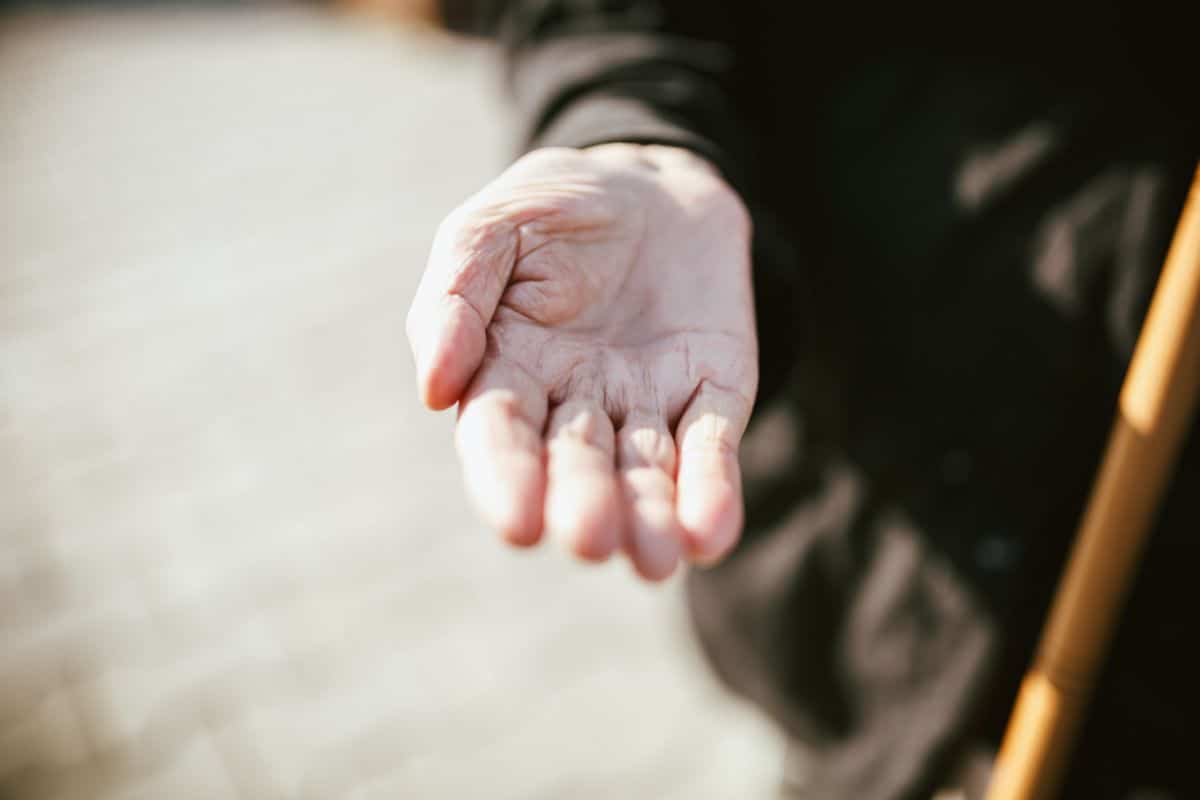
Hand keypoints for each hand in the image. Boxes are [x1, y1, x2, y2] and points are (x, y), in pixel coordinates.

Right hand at [407, 144, 756, 579]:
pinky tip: (709, 536)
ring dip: (650, 516)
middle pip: (577, 462)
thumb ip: (456, 296)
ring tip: (656, 561)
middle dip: (583, 502)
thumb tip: (434, 389)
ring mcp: (647, 402)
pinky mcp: (714, 391)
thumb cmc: (554, 207)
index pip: (500, 432)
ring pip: (645, 470)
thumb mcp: (491, 227)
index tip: (518, 523)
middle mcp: (575, 403)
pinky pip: (712, 444)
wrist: (652, 181)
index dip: (507, 477)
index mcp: (508, 369)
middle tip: (589, 540)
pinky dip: (712, 489)